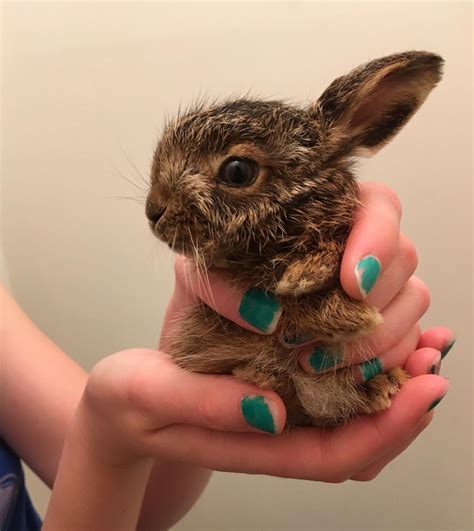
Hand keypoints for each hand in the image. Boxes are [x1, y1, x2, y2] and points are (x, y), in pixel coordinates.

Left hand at [165, 181, 453, 382]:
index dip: (376, 239)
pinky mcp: (377, 337)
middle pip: (403, 256)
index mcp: (318, 222)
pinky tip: (382, 378)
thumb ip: (219, 289)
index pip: (376, 206)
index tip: (352, 283)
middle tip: (313, 342)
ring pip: (414, 300)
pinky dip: (402, 363)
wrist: (206, 359)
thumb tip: (266, 316)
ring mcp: (372, 295)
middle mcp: (352, 253)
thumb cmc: (203, 312)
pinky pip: (415, 345)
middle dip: (371, 304)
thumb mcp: (198, 288)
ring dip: (378, 340)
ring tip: (319, 366)